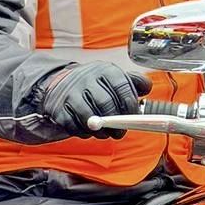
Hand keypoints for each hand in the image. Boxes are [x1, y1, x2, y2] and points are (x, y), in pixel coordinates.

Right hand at [33, 62, 150, 137]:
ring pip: (90, 118)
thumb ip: (134, 82)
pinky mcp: (58, 108)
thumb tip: (146, 89)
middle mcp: (86, 78)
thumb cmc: (95, 84)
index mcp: (104, 70)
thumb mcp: (114, 77)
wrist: (61, 83)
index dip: (130, 106)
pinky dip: (84, 133)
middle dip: (117, 123)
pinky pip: (74, 126)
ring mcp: (70, 93)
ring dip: (101, 131)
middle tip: (120, 133)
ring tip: (106, 134)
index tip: (134, 118)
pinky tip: (89, 131)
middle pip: (106, 104)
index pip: (122, 88)